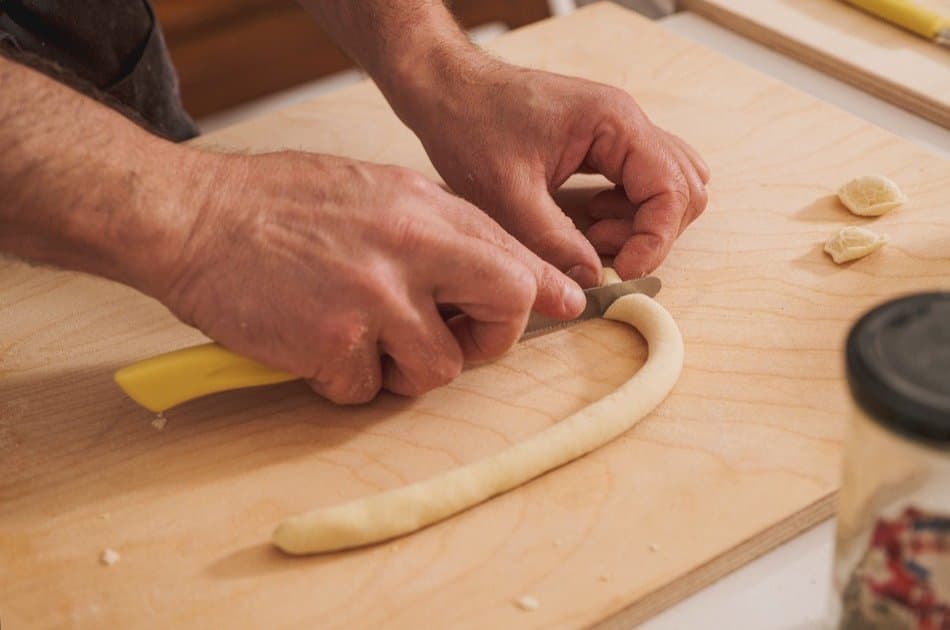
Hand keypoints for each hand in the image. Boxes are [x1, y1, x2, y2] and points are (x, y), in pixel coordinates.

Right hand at [145, 150, 585, 403]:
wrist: (193, 216)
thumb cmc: (279, 202)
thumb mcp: (373, 190)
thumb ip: (435, 227)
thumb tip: (490, 266)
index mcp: (422, 209)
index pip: (513, 256)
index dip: (543, 290)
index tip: (564, 307)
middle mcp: (409, 251)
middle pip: (506, 308)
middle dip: (493, 340)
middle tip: (460, 341)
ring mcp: (372, 300)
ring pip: (439, 369)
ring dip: (409, 370)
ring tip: (367, 343)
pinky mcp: (332, 345)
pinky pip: (368, 392)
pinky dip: (349, 381)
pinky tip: (317, 346)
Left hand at [397, 58, 709, 282]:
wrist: (445, 92)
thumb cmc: (471, 125)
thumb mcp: (508, 196)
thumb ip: (553, 242)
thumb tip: (591, 281)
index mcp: (614, 123)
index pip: (671, 189)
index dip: (654, 240)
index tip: (621, 272)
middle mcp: (626, 123)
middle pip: (682, 188)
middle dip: (650, 233)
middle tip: (600, 255)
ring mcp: (616, 132)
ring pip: (666, 186)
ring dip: (639, 223)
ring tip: (587, 238)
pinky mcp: (601, 145)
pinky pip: (638, 182)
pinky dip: (624, 212)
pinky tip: (585, 224)